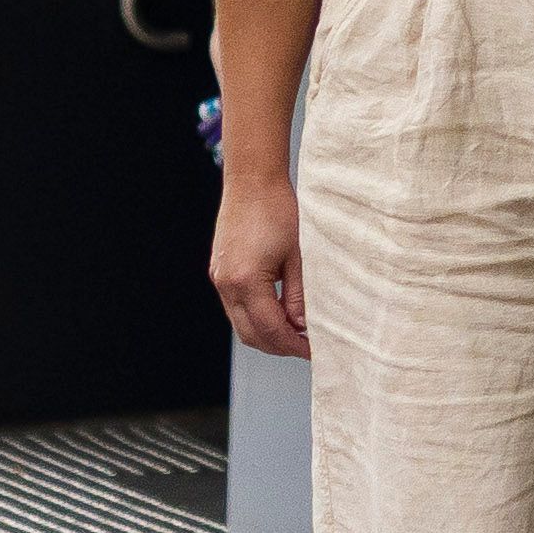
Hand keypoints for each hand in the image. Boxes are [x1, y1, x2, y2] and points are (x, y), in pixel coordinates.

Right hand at [208, 162, 310, 360]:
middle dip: (279, 346)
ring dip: (267, 334)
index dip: (294, 345)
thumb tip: (303, 327)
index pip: (271, 330)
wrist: (253, 181)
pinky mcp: (219, 272)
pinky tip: (279, 312)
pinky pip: (236, 308)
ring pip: (241, 325)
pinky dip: (256, 317)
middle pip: (251, 335)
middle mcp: (227, 284)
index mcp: (246, 281)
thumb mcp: (299, 256)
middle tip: (307, 347)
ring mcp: (219, 279)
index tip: (314, 351)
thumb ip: (299, 297)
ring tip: (296, 332)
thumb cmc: (279, 210)